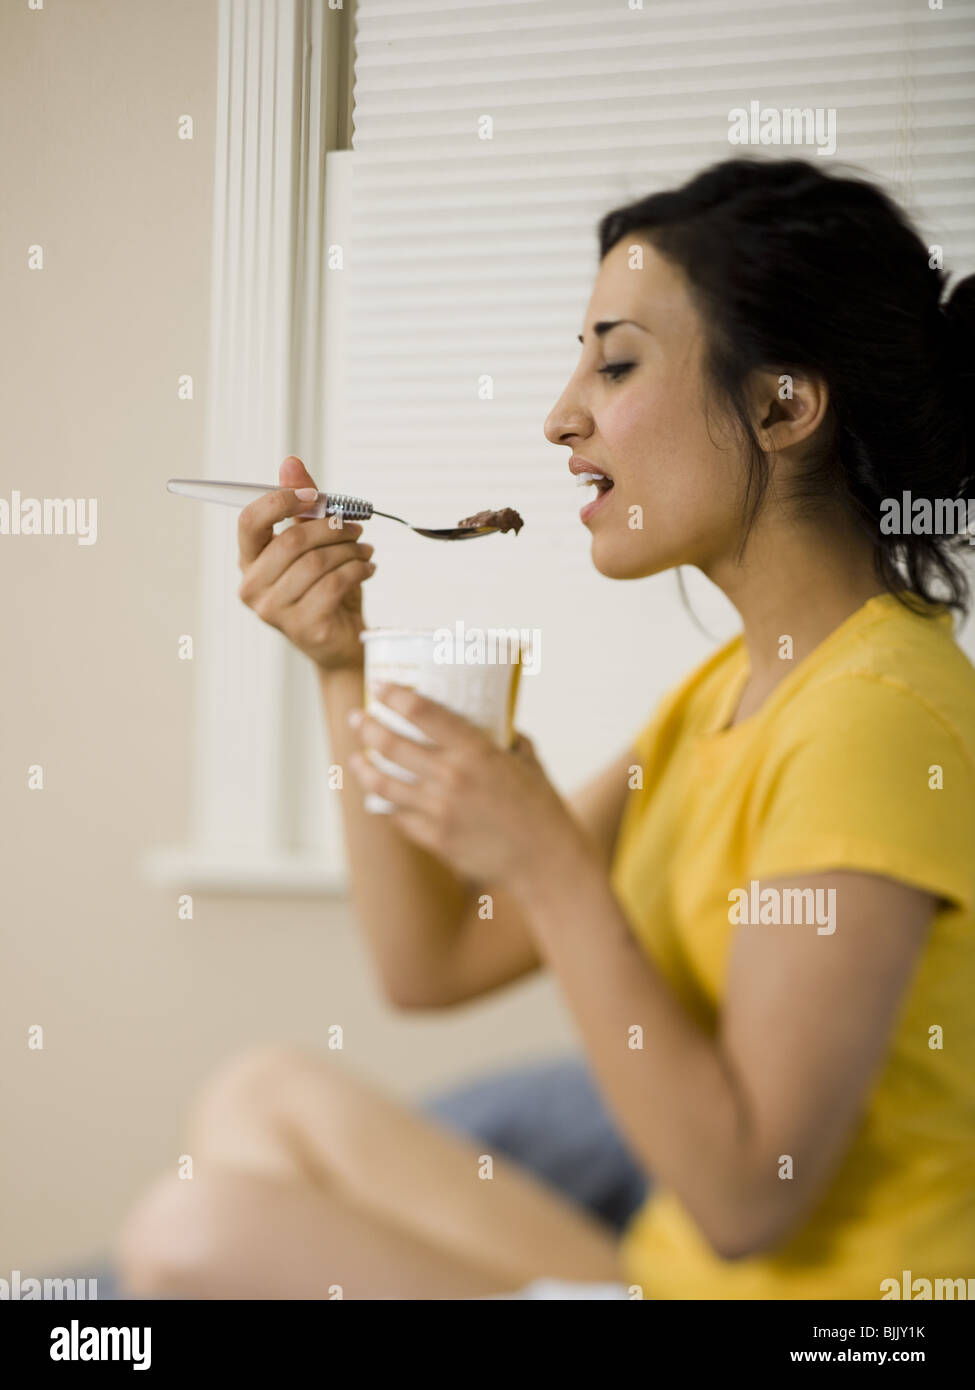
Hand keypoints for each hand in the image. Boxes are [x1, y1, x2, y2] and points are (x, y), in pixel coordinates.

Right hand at [237, 456, 375, 670]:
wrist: (341, 641)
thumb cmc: (324, 588)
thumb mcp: (314, 543)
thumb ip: (301, 506)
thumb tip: (291, 463)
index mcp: (249, 561)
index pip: (250, 521)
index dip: (280, 501)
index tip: (314, 496)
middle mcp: (252, 587)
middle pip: (291, 541)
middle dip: (331, 528)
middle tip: (355, 527)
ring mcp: (273, 611)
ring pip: (317, 563)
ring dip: (349, 550)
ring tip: (365, 550)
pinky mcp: (303, 627)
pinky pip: (334, 584)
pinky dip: (358, 570)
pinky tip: (368, 568)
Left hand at [348, 683, 585, 888]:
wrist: (544, 860)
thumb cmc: (541, 806)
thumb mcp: (528, 760)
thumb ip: (507, 739)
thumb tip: (495, 722)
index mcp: (475, 751)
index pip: (423, 713)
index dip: (395, 695)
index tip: (381, 685)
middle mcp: (451, 777)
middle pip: (392, 745)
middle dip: (368, 726)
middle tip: (357, 717)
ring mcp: (439, 811)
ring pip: (384, 784)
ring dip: (364, 767)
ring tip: (356, 759)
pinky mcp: (435, 839)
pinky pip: (399, 817)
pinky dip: (387, 805)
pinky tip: (380, 798)